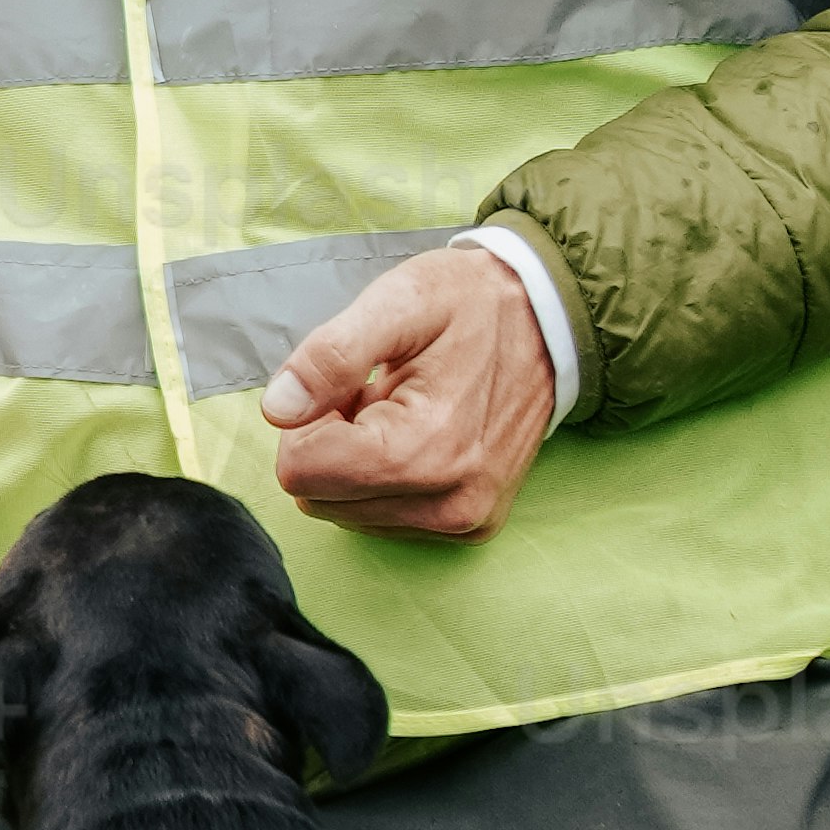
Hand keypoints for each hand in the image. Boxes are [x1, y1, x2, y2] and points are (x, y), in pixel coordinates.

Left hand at [258, 243, 555, 544]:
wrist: (551, 319)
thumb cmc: (473, 303)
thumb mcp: (399, 302)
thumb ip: (331, 355)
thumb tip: (278, 409)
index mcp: (424, 451)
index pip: (299, 470)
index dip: (310, 418)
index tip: (354, 384)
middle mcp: (448, 503)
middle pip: (319, 495)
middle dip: (332, 440)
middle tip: (379, 392)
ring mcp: (464, 521)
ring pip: (346, 511)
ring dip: (358, 459)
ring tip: (404, 407)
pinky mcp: (472, 527)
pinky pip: (384, 518)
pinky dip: (387, 476)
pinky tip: (422, 431)